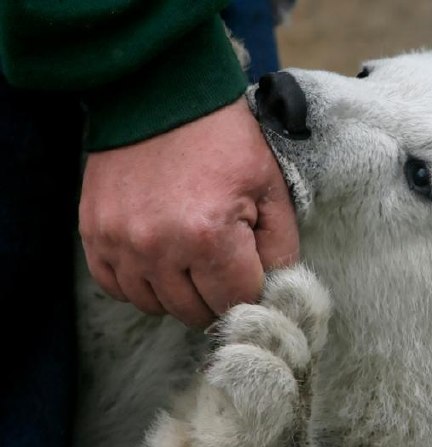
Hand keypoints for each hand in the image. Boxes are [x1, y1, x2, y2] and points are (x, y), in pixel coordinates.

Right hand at [79, 98, 298, 327]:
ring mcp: (120, 244)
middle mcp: (158, 248)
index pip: (239, 301)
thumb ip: (281, 249)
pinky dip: (141, 283)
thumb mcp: (271, 189)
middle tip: (226, 262)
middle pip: (197, 312)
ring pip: (156, 306)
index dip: (253, 289)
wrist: (163, 93)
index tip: (253, 270)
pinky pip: (117, 288)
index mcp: (210, 237)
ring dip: (179, 292)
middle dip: (218, 294)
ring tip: (193, 257)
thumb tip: (274, 292)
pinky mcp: (95, 235)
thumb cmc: (226, 141)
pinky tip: (160, 259)